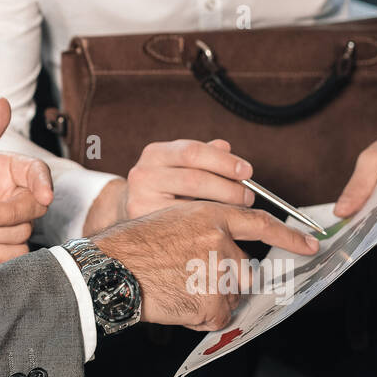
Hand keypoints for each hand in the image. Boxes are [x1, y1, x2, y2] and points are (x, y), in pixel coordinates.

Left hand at [0, 98, 53, 270]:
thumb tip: (2, 102)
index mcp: (4, 170)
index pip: (37, 172)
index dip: (44, 183)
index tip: (44, 196)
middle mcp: (11, 195)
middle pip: (35, 205)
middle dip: (8, 214)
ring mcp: (10, 223)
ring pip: (24, 231)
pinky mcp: (5, 247)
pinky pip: (16, 254)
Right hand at [84, 138, 254, 235]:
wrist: (128, 208)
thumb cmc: (163, 185)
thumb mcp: (179, 163)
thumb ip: (203, 155)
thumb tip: (226, 148)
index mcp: (155, 153)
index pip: (192, 152)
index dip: (223, 161)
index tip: (246, 171)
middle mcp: (143, 175)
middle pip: (194, 179)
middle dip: (228, 189)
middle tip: (247, 197)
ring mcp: (140, 201)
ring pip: (190, 207)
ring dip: (221, 210)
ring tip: (237, 213)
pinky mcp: (143, 225)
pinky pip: (182, 227)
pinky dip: (205, 227)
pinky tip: (218, 228)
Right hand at [93, 202, 319, 330]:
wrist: (110, 270)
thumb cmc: (133, 246)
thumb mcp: (172, 220)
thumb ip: (206, 228)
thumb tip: (232, 250)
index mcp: (210, 215)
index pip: (260, 224)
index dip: (288, 237)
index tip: (310, 245)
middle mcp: (220, 241)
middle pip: (245, 270)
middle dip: (226, 280)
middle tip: (192, 279)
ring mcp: (218, 272)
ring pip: (232, 295)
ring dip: (211, 299)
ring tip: (177, 289)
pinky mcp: (212, 302)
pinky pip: (217, 318)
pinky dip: (199, 317)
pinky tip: (176, 303)